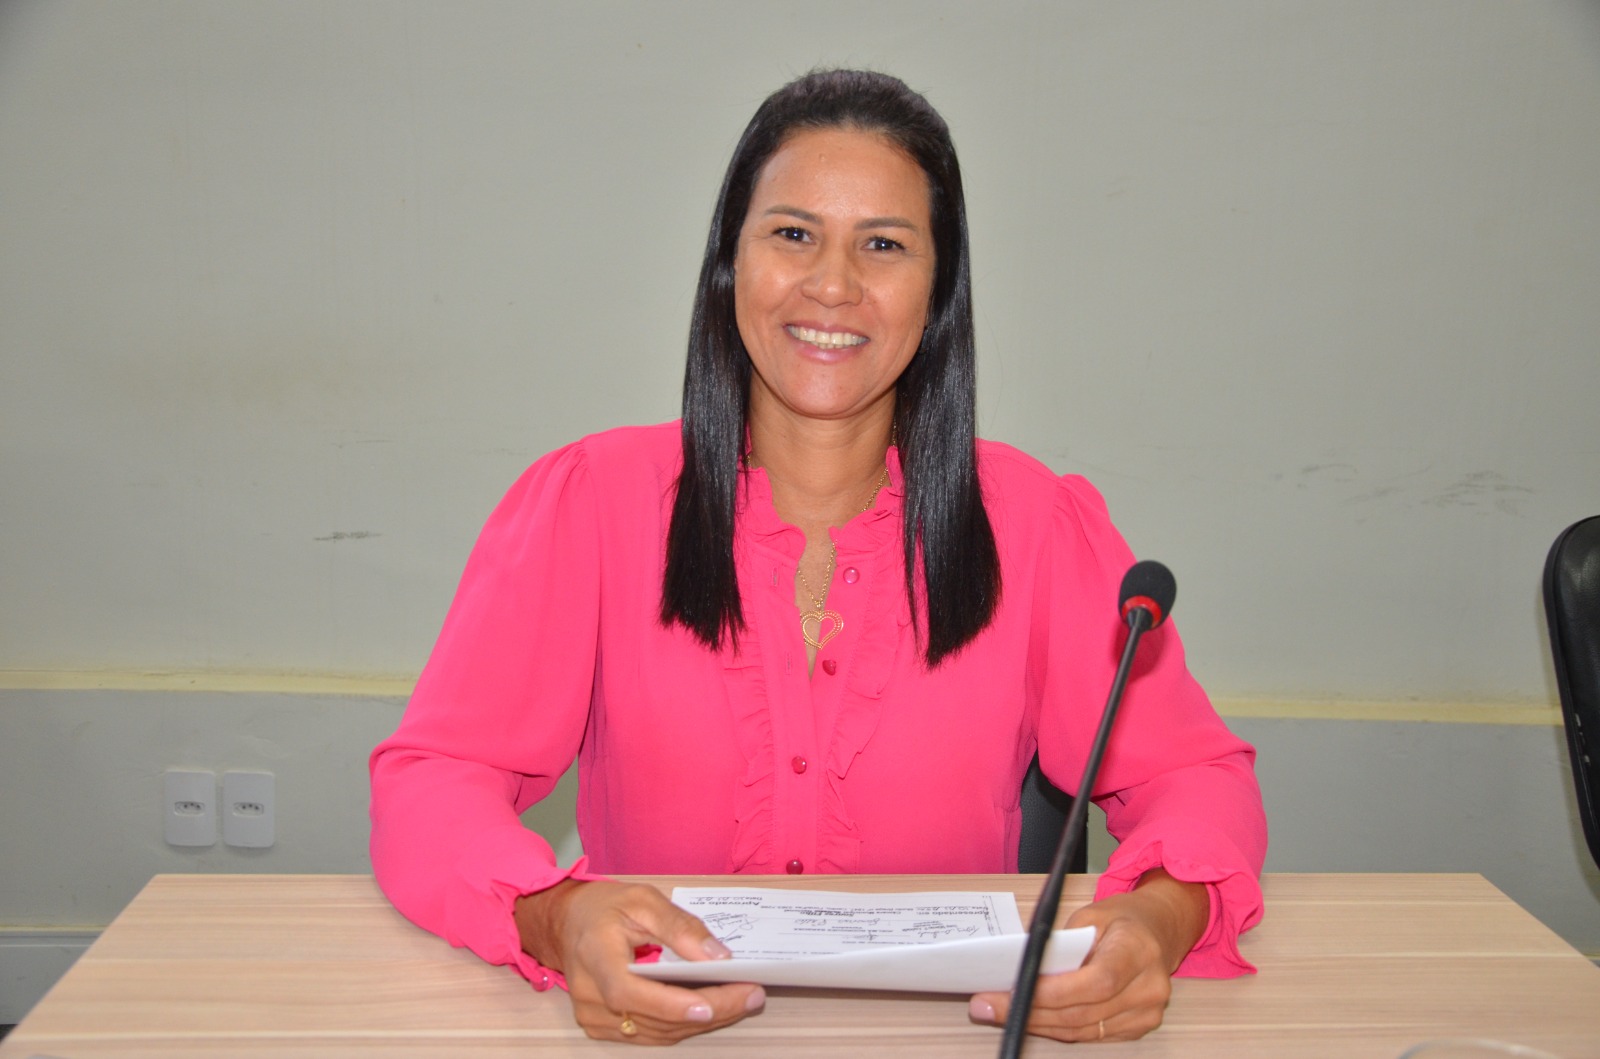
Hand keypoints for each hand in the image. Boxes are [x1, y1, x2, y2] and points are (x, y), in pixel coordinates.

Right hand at [514, 879, 765, 1043]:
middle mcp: (590, 996)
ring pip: (657, 1032)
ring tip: (743, 999)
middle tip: (752, 994)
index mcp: (595, 956)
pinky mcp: (603, 1027)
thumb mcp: (643, 899)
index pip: (628, 992)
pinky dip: (684, 1023)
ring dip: (703, 1020)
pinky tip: (714, 1007)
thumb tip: (717, 957)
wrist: (567, 923)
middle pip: (653, 1018)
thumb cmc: (605, 907)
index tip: (709, 1005)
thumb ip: (679, 926)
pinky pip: (651, 1033)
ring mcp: (594, 1017)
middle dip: (709, 1010)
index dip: (669, 1004)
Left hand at [967, 870, 1207, 1042]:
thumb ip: (1061, 943)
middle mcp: (1149, 986)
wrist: (1160, 930)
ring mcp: (1147, 1012)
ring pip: (1081, 1030)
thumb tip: (1020, 969)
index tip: (1014, 991)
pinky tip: (1030, 1017)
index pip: (1096, 982)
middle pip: (1083, 1012)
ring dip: (1037, 1023)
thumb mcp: (1091, 915)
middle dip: (1030, 1011)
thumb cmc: (1122, 919)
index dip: (1053, 993)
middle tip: (986, 1005)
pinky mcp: (1139, 1028)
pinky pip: (1089, 1035)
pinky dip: (1057, 1027)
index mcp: (1138, 950)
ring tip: (998, 1012)